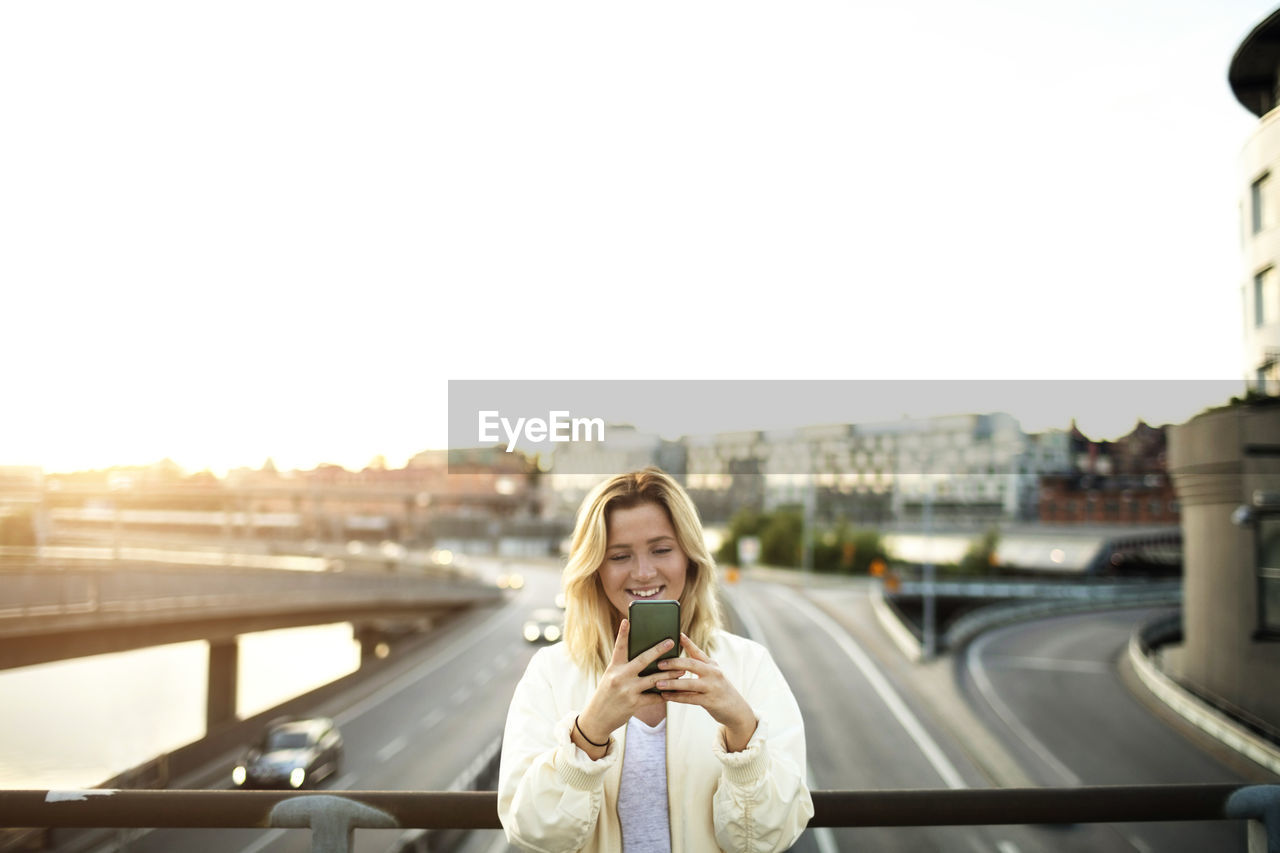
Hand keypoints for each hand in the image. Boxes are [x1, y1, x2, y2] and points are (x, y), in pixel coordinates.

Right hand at [573, 619, 687, 754]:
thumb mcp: (610, 678)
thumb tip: (646, 660)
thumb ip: (624, 668)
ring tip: (682, 670)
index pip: (619, 647)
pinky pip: (654, 697)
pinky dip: (665, 694)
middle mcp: (620, 676)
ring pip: (654, 678)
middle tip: (671, 642)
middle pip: (642, 659)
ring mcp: (627, 690)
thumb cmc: (606, 695)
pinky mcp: (634, 703)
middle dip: (658, 650)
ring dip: (670, 674)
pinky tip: (674, 691)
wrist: (597, 719)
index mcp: (613, 668)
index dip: (623, 633)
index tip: (627, 620)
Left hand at [656, 634, 757, 751]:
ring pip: (689, 683)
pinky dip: (676, 697)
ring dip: (672, 683)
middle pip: (691, 664)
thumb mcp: (714, 674)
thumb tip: (680, 659)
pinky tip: (665, 696)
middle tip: (659, 663)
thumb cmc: (720, 690)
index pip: (698, 652)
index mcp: (712, 665)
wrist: (737, 710)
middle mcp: (713, 673)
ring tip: (658, 683)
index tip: (678, 635)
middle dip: (674, 663)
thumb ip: (700, 666)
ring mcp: (712, 687)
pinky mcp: (710, 701)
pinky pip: (690, 698)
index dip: (688, 643)